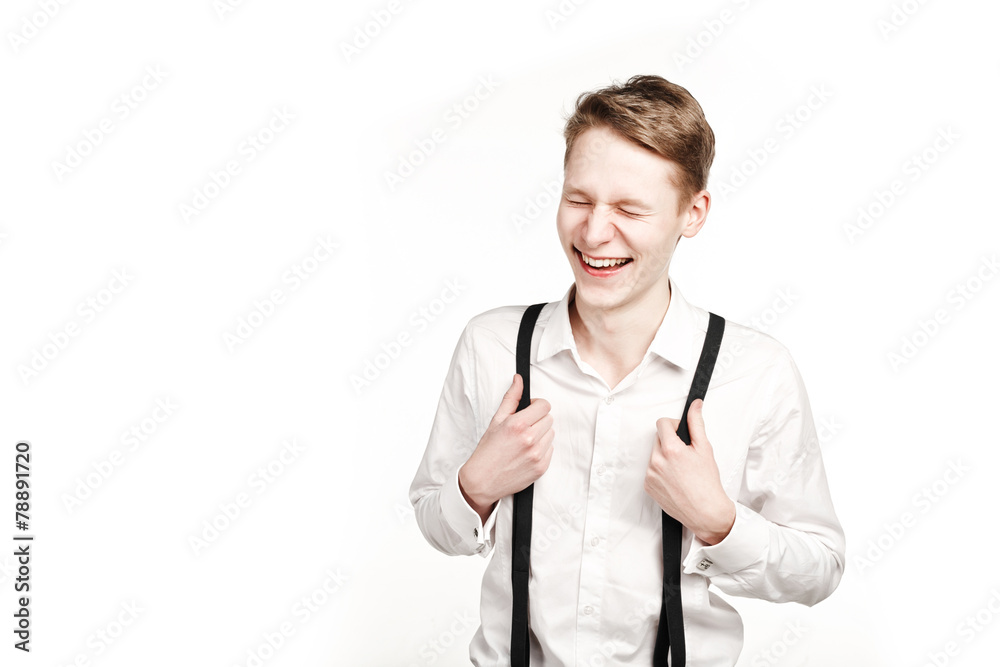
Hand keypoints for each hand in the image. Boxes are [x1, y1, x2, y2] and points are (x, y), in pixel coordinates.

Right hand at [459, 373, 554, 514]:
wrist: (482, 480)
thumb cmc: (487, 451)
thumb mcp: (496, 420)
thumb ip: (511, 398)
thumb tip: (518, 380)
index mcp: (518, 424)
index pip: (544, 405)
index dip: (537, 406)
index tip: (530, 410)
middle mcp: (529, 439)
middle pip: (549, 419)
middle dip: (538, 420)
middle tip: (524, 427)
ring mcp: (537, 454)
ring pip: (551, 434)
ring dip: (541, 435)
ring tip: (524, 441)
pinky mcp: (541, 467)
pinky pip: (551, 450)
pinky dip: (542, 449)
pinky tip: (527, 452)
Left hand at [644, 399, 735, 544]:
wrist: (705, 511)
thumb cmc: (707, 483)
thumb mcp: (705, 449)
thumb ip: (696, 423)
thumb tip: (695, 405)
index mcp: (670, 449)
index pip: (662, 423)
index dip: (673, 425)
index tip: (681, 433)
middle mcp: (656, 461)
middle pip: (658, 438)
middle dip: (670, 442)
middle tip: (685, 455)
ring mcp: (650, 474)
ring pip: (655, 454)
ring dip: (665, 457)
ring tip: (681, 469)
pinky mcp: (648, 486)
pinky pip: (651, 470)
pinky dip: (660, 471)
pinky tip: (675, 479)